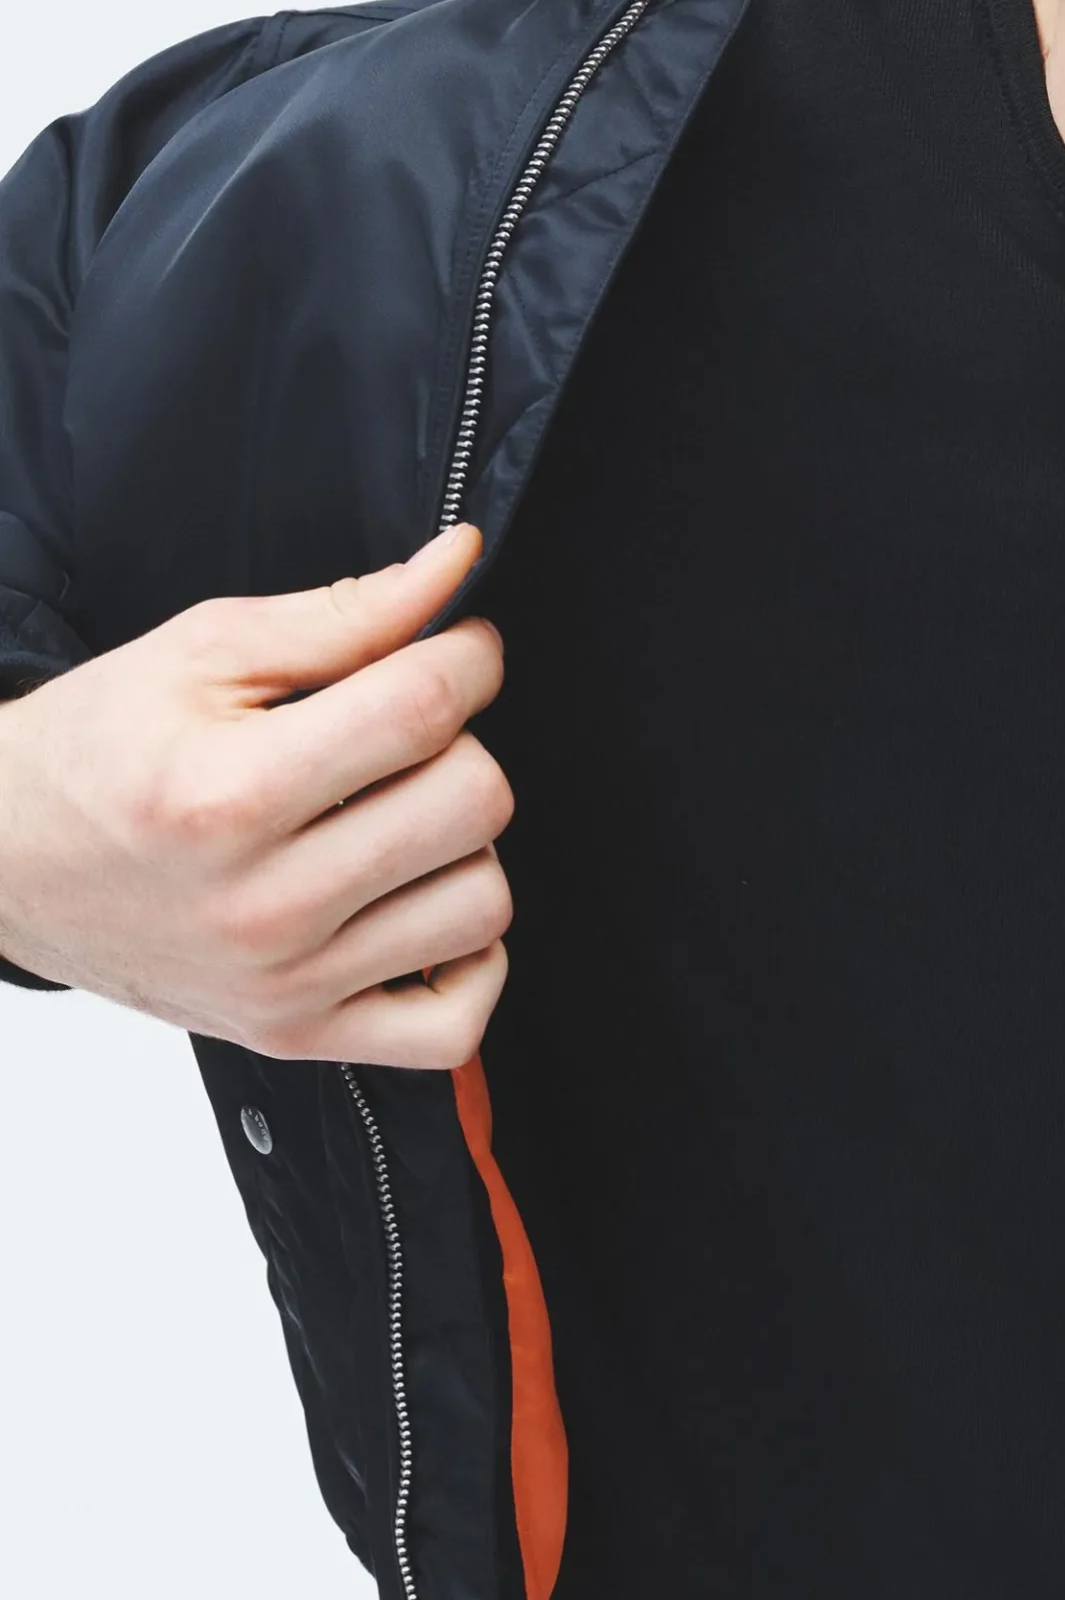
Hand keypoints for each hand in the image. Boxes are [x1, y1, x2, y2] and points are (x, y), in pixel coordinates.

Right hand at [0, 527, 511, 1068]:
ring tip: (398, 816)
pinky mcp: (298, 1037)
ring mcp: (286, 985)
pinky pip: (455, 1026)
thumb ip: (346, 613)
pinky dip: (468, 963)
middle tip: (408, 735)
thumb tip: (459, 562)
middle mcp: (263, 904)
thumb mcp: (201, 652)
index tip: (460, 647)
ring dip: (463, 846)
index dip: (468, 657)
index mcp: (230, 793)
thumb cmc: (98, 752)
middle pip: (474, 802)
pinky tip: (419, 904)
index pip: (424, 709)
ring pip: (482, 902)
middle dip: (460, 744)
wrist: (2, 864)